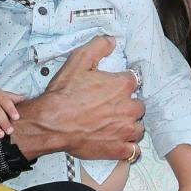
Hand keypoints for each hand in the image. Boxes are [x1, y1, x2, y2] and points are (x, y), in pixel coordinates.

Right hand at [9, 35, 141, 162]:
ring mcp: (125, 130)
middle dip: (128, 106)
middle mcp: (128, 107)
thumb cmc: (64, 94)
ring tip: (116, 126)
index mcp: (122, 86)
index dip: (122, 84)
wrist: (52, 123)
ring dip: (130, 127)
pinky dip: (129, 148)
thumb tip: (111, 40)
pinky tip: (119, 144)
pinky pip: (134, 151)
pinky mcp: (119, 148)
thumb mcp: (77, 61)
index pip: (133, 81)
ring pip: (138, 128)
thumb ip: (97, 47)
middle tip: (112, 109)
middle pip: (139, 106)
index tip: (113, 89)